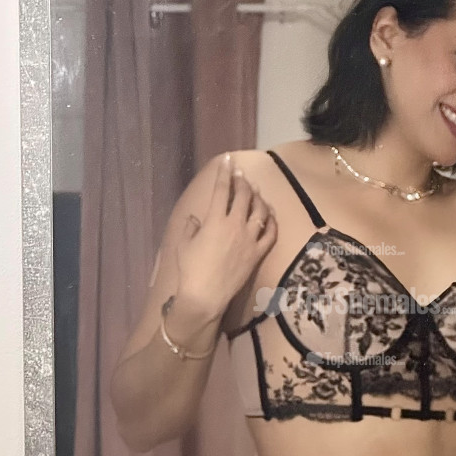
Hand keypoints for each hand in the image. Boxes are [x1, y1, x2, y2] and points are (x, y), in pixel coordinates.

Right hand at [174, 155, 276, 317]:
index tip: (228, 160)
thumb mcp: (183, 245)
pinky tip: (270, 215)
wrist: (206, 295)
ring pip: (261, 211)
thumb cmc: (190, 269)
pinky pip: (271, 233)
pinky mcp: (258, 253)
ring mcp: (250, 239)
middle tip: (242, 176)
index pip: (221, 189)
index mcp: (214, 220)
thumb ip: (190, 227)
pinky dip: (272, 221)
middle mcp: (235, 224)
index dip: (225, 172)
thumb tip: (195, 219)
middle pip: (244, 196)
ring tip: (255, 193)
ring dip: (259, 198)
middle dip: (243, 182)